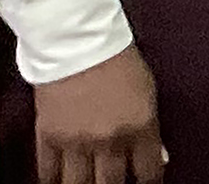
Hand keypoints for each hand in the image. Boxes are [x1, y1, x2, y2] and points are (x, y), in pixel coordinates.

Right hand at [31, 46, 166, 183]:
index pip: (148, 174)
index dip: (147, 183)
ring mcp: (77, 142)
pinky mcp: (48, 137)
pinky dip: (53, 181)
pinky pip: (49, 172)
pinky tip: (58, 181)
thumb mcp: (147, 90)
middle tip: (112, 183)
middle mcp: (109, 141)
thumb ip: (152, 129)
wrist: (74, 38)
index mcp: (140, 127)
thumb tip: (160, 158)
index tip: (143, 182)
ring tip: (87, 183)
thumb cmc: (117, 58)